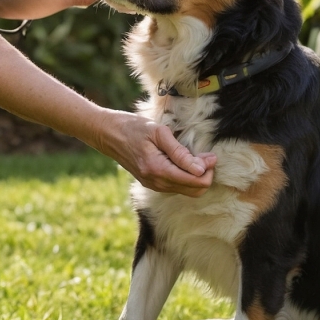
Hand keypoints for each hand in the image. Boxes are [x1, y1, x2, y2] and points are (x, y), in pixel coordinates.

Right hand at [98, 111, 215, 196]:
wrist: (109, 134)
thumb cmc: (133, 128)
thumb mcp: (159, 133)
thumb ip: (181, 152)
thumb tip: (201, 168)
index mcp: (158, 170)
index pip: (195, 181)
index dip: (208, 169)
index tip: (211, 155)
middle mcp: (156, 183)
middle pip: (195, 190)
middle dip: (205, 175)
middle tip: (205, 156)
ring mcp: (154, 185)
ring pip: (187, 190)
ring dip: (196, 176)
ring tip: (195, 156)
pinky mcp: (152, 183)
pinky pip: (177, 187)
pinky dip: (186, 177)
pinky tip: (183, 162)